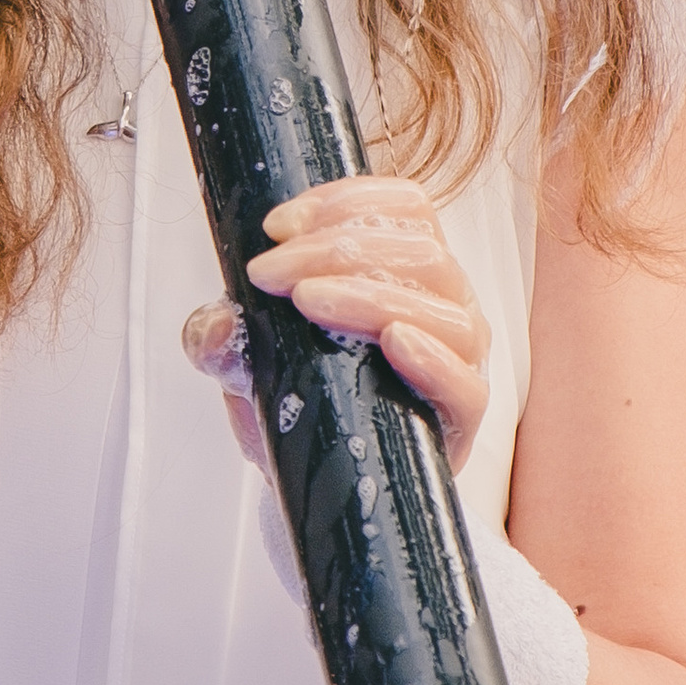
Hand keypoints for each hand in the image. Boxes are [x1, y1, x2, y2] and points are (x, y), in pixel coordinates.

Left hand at [234, 173, 489, 471]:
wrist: (318, 483)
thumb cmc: (302, 401)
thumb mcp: (246, 361)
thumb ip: (220, 338)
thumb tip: (219, 323)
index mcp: (408, 268)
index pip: (406, 206)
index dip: (346, 201)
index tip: (277, 228)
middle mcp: (444, 303)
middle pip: (419, 248)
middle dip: (334, 250)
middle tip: (269, 274)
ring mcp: (459, 360)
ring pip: (442, 307)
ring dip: (369, 293)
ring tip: (308, 302)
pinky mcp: (461, 420)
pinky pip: (466, 384)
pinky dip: (431, 357)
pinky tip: (392, 342)